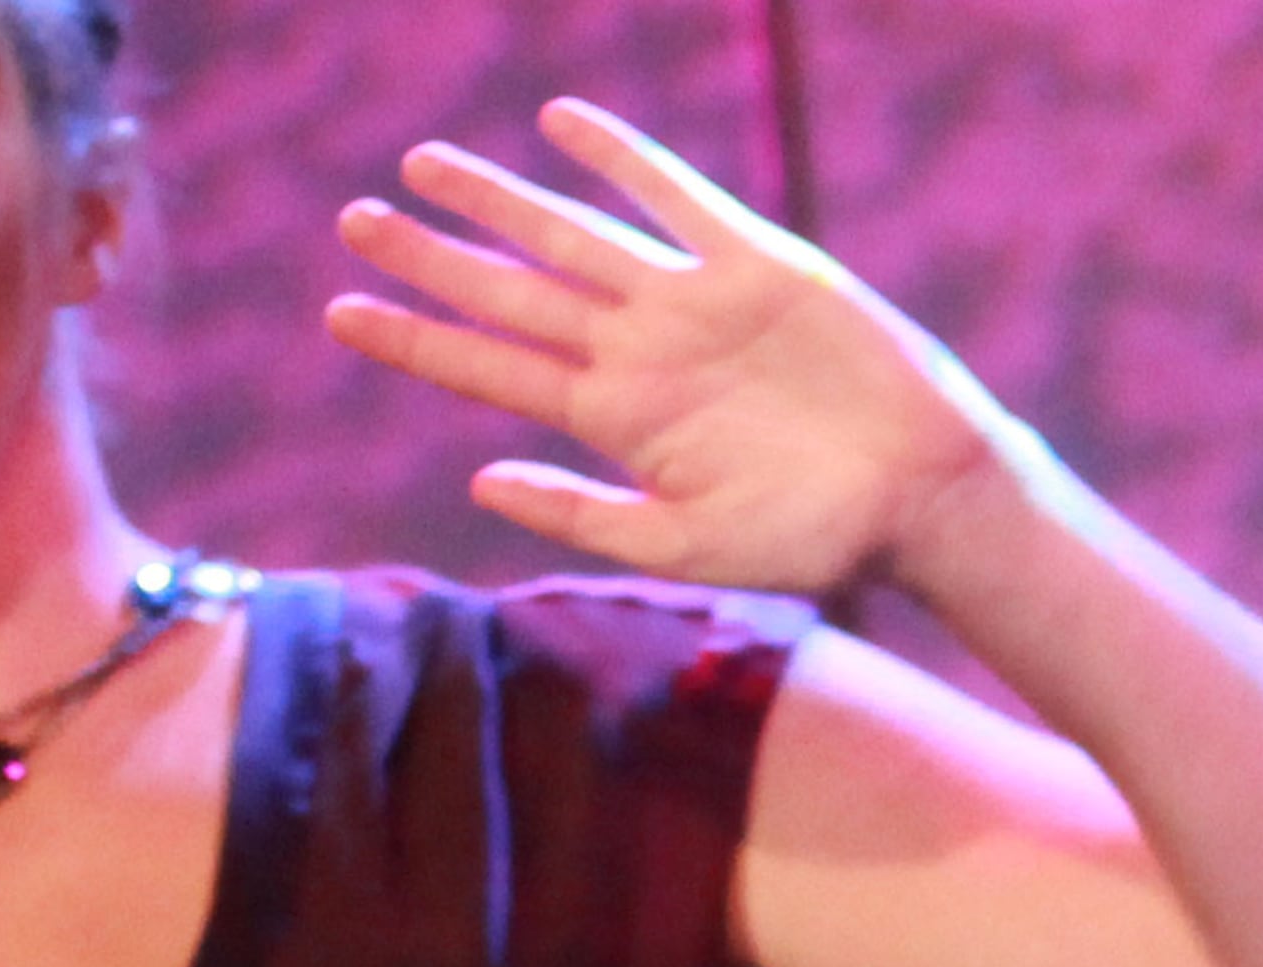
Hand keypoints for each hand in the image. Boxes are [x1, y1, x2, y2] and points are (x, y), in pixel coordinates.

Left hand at [325, 98, 1007, 598]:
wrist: (923, 493)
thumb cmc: (818, 539)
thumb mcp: (692, 548)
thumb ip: (588, 516)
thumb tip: (480, 481)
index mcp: (621, 422)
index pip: (495, 371)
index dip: (417, 340)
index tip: (340, 316)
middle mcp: (641, 354)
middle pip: (513, 294)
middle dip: (433, 258)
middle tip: (353, 222)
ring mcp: (691, 303)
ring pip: (570, 235)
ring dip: (498, 200)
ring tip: (422, 165)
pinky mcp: (752, 263)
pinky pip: (671, 196)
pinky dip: (618, 158)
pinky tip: (560, 123)